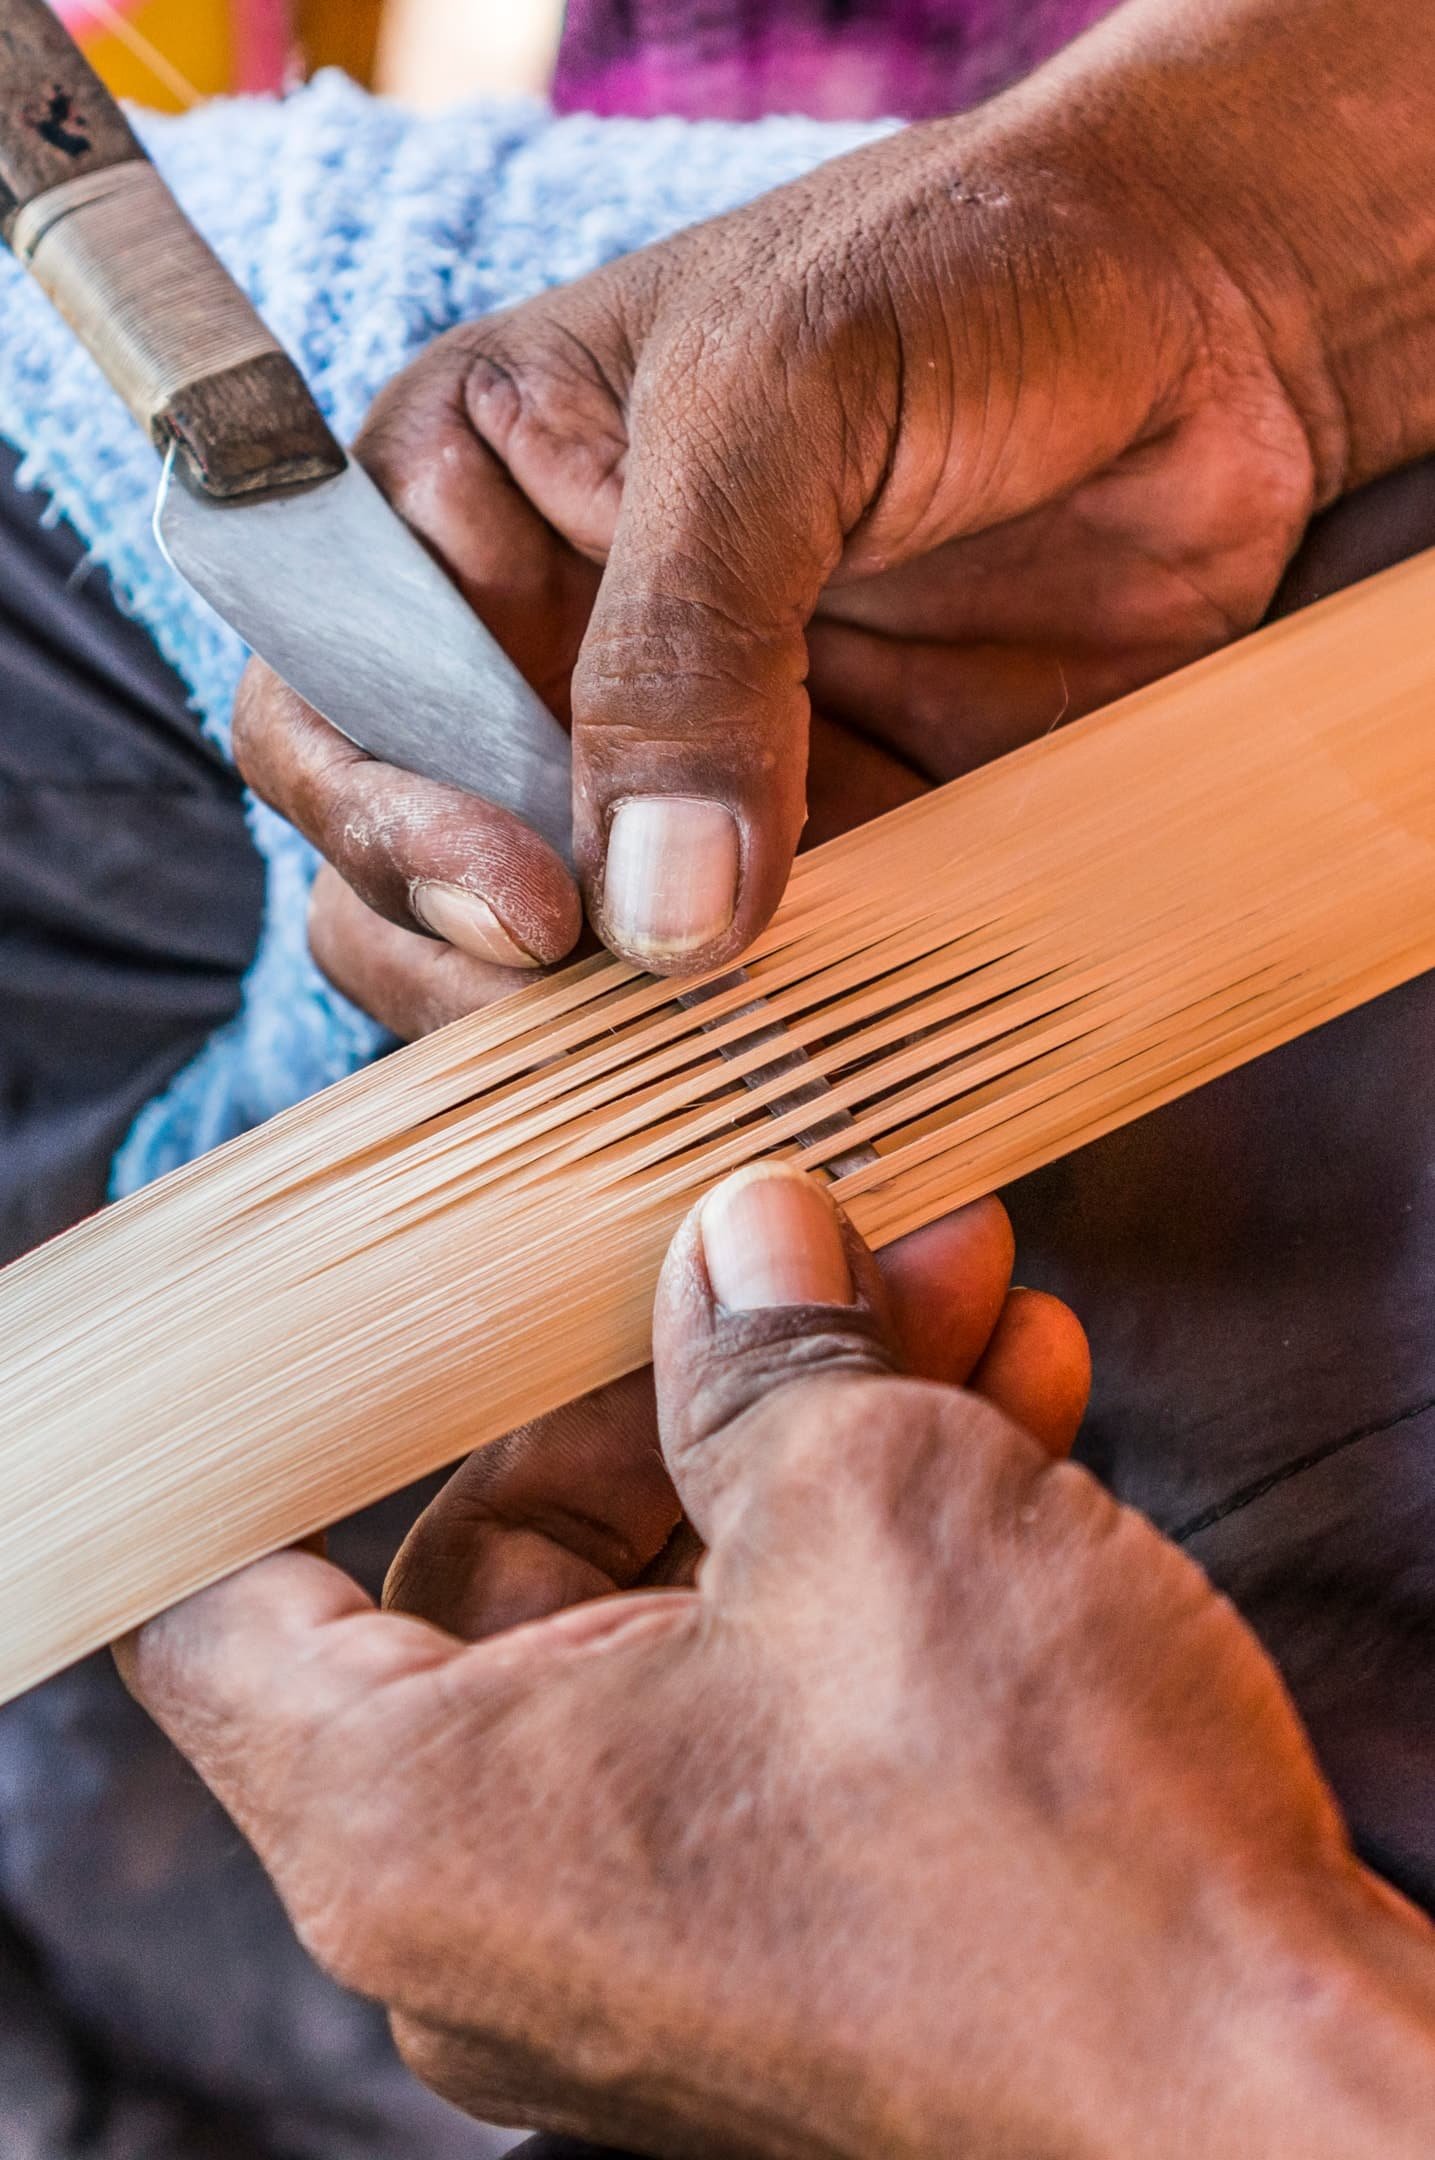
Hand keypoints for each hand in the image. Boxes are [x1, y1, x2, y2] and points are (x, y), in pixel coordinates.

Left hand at [121, 1170, 1434, 2156]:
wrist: (1279, 2102)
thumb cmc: (1043, 1832)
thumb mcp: (872, 1494)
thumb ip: (756, 1350)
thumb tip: (741, 1244)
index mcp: (418, 1819)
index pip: (217, 1604)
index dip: (267, 1434)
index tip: (360, 1311)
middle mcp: (499, 1906)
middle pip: (500, 1561)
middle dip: (672, 1376)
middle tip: (812, 1247)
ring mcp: (648, 1932)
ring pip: (669, 1613)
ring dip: (807, 1435)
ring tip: (957, 1298)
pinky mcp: (787, 1936)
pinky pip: (763, 1701)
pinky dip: (857, 1556)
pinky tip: (1004, 1407)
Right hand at [234, 0, 1434, 1037]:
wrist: (1217, 325)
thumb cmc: (969, 278)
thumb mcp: (784, 399)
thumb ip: (688, 644)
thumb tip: (647, 910)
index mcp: (464, 500)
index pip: (328, 696)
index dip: (379, 818)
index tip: (524, 905)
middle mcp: (537, 646)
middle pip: (405, 858)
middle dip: (470, 955)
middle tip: (592, 997)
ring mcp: (665, 762)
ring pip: (549, 952)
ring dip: (592, 1027)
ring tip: (687, 1055)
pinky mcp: (799, 843)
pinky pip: (728, 973)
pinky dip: (737, 1038)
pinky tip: (785, 1059)